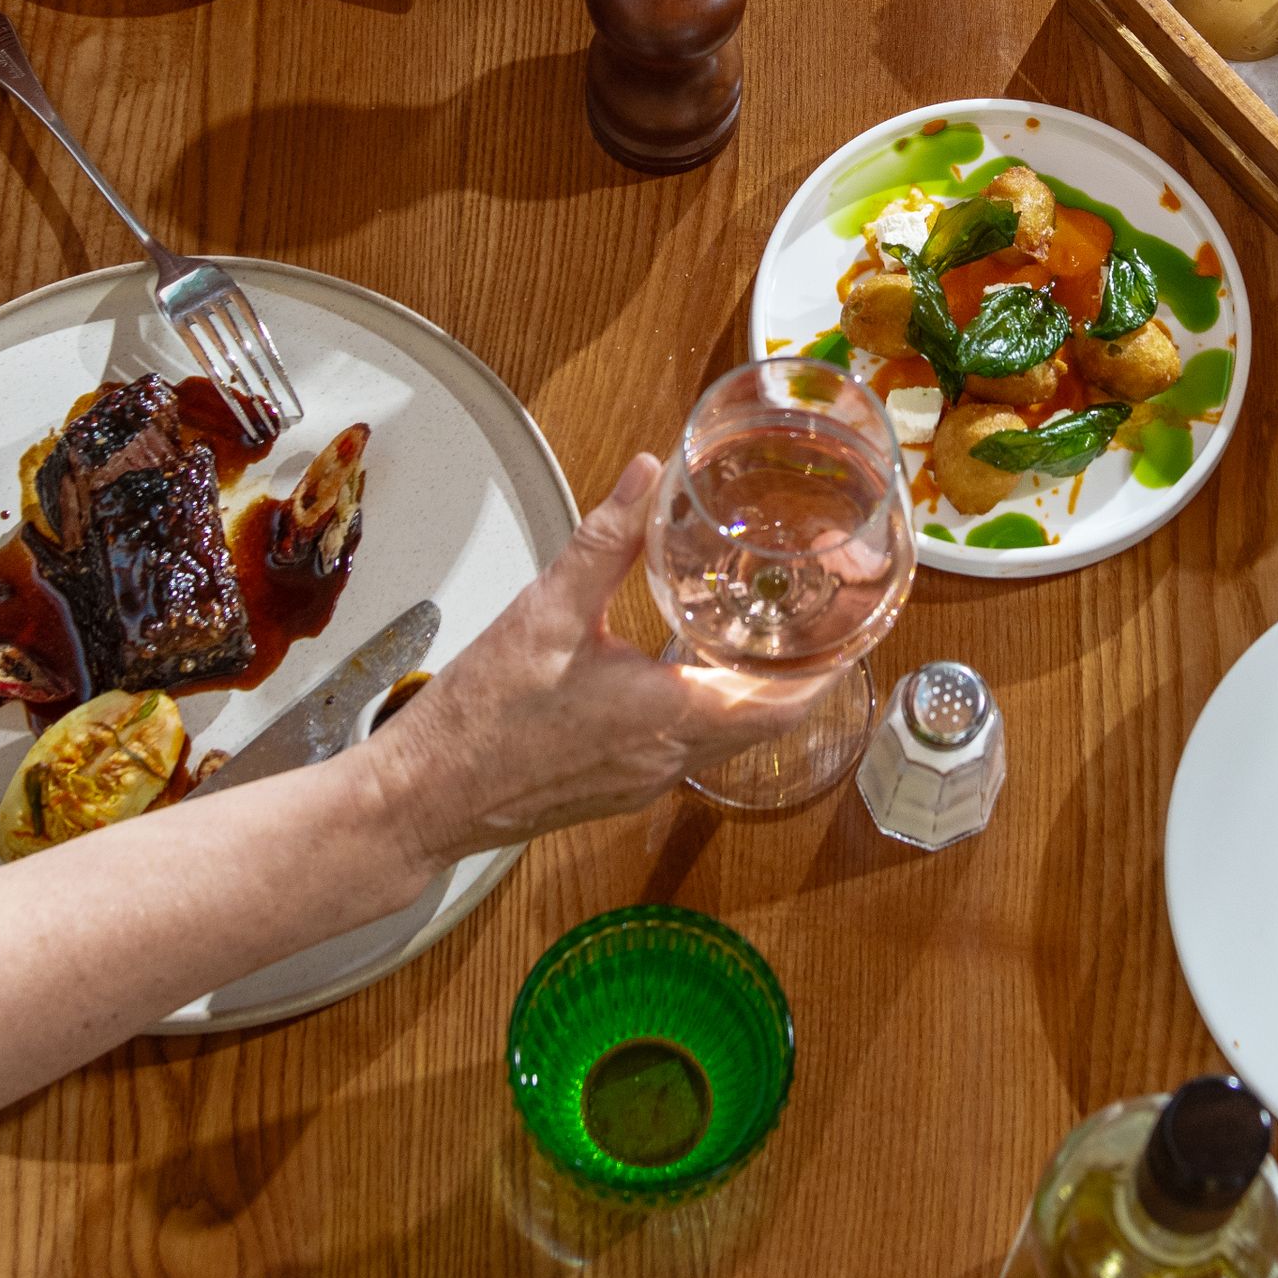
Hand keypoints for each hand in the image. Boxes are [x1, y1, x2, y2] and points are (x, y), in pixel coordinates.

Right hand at [362, 456, 829, 872]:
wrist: (422, 799)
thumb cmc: (478, 724)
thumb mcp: (546, 613)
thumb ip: (605, 541)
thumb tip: (647, 478)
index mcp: (666, 719)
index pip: (782, 705)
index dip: (827, 668)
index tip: (855, 630)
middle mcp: (666, 759)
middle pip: (764, 722)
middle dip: (796, 672)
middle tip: (816, 619)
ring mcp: (642, 779)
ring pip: (724, 736)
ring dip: (748, 691)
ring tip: (758, 632)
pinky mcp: (616, 784)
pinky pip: (685, 745)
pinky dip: (703, 706)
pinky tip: (681, 667)